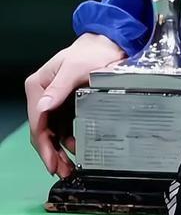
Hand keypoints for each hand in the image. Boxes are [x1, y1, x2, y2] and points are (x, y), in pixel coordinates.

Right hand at [25, 33, 125, 177]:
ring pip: (51, 132)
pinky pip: (62, 127)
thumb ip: (59, 88)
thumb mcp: (76, 68)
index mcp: (39, 85)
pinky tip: (76, 151)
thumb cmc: (93, 52)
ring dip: (58, 151)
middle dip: (51, 153)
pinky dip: (67, 141)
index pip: (37, 121)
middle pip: (42, 130)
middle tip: (62, 170)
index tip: (52, 162)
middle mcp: (43, 94)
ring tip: (69, 168)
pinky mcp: (65, 104)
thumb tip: (43, 107)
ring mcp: (54, 101)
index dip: (44, 144)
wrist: (110, 44)